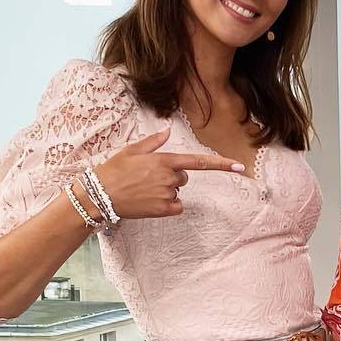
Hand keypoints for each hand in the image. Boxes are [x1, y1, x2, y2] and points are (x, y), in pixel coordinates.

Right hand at [93, 128, 245, 219]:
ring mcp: (167, 194)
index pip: (198, 161)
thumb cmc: (114, 170)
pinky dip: (168, 205)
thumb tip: (167, 130)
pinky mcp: (164, 209)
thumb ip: (154, 142)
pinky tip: (150, 201)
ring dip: (166, 190)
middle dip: (171, 176)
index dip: (221, 164)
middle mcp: (169, 177)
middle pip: (184, 177)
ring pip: (178, 191)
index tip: (239, 167)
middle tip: (148, 178)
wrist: (100, 195)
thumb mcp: (132, 150)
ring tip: (144, 189)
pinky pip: (176, 206)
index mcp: (163, 160)